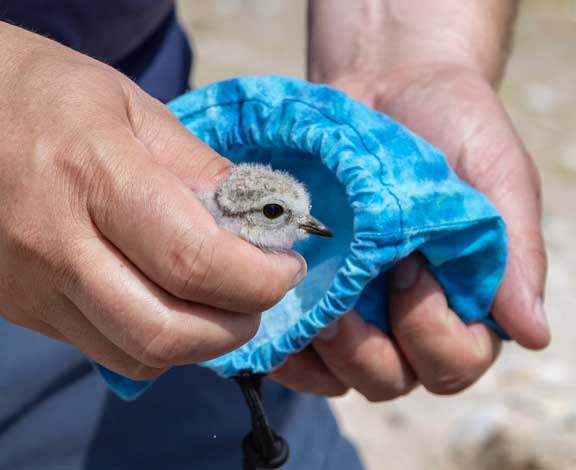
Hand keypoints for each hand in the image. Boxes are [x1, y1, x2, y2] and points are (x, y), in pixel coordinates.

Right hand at [0, 23, 304, 380]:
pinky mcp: (23, 309)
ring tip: (225, 301)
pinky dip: (160, 343)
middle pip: (167, 330)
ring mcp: (32, 286)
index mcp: (93, 175)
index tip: (287, 266)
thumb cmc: (52, 95)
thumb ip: (202, 171)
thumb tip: (262, 221)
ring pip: (140, 354)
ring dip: (202, 342)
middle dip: (237, 324)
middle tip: (263, 291)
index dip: (259, 278)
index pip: (194, 261)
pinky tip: (174, 305)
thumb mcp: (135, 110)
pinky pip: (108, 352)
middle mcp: (55, 242)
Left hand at [270, 65, 547, 399]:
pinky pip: (294, 346)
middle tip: (344, 308)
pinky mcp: (312, 289)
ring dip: (322, 358)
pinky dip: (282, 346)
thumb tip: (534, 333)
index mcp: (462, 300)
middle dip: (368, 355)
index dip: (432, 333)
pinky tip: (270, 319)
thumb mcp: (496, 176)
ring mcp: (355, 306)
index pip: (456, 359)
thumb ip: (514, 252)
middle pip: (391, 379)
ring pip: (339, 373)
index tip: (412, 268)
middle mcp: (406, 317)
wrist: (388, 84)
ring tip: (310, 312)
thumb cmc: (452, 127)